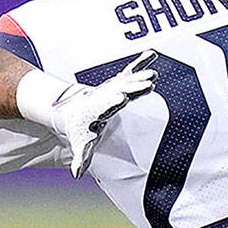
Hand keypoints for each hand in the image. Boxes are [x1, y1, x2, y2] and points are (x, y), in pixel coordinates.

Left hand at [53, 49, 156, 176]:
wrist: (73, 109)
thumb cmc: (80, 128)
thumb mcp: (80, 142)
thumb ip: (82, 157)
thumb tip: (76, 174)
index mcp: (99, 110)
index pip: (108, 105)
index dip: (114, 101)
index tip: (122, 96)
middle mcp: (107, 96)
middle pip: (123, 90)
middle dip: (134, 87)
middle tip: (148, 83)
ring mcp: (114, 88)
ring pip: (130, 80)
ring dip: (141, 76)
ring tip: (154, 73)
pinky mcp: (119, 84)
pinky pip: (132, 71)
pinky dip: (141, 63)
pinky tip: (152, 53)